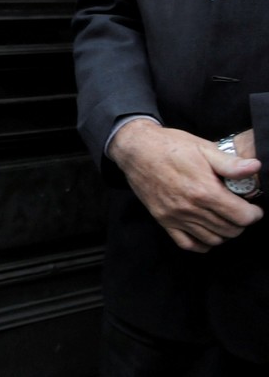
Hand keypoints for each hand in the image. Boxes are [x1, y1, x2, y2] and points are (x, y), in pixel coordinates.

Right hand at [110, 120, 263, 252]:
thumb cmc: (170, 146)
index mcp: (204, 190)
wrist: (136, 150)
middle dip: (241, 223)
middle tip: (240, 211)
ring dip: (224, 233)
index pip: (241, 216)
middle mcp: (190, 208)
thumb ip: (230, 163)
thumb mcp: (203, 148)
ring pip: (212, 239)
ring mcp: (175, 217)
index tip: (253, 208)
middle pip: (229, 230)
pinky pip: (187, 244)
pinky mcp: (163, 220)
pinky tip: (207, 233)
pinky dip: (202, 244)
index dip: (254, 214)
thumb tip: (255, 167)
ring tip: (225, 219)